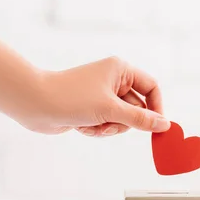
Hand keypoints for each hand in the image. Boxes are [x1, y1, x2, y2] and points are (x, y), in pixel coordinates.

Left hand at [22, 56, 170, 136]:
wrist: (35, 104)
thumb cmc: (71, 98)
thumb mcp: (111, 110)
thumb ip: (140, 119)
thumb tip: (164, 124)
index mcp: (121, 69)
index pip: (151, 87)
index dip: (157, 107)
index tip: (157, 127)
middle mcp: (113, 79)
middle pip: (137, 108)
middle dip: (123, 122)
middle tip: (109, 124)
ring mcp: (102, 95)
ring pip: (122, 120)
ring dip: (108, 128)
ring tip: (92, 124)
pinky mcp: (91, 108)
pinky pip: (106, 124)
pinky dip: (97, 130)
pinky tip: (81, 126)